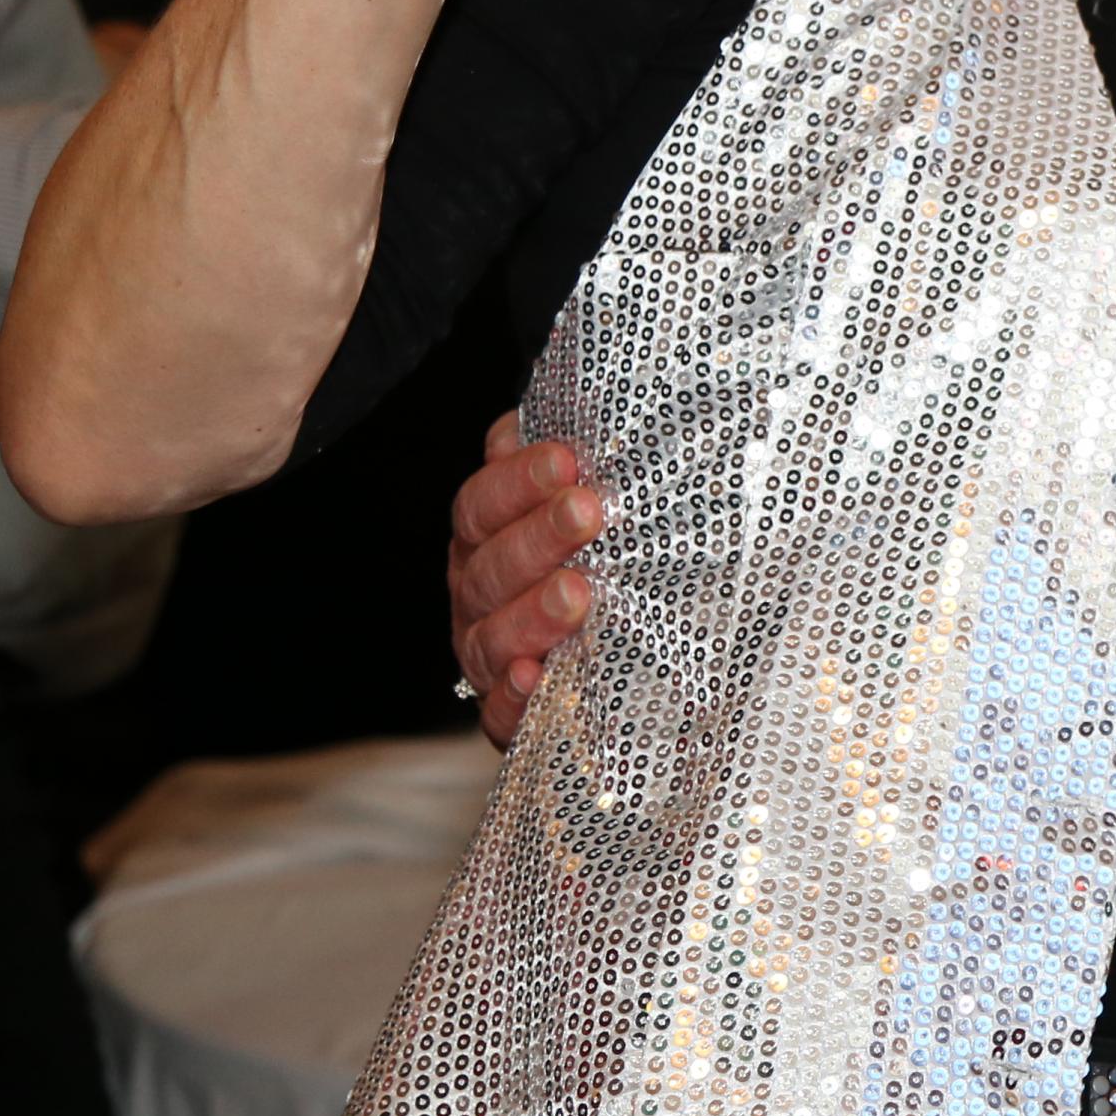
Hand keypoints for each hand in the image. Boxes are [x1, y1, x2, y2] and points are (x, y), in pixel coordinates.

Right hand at [447, 409, 604, 745]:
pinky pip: (495, 712)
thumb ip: (594, 466)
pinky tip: (533, 676)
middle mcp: (480, 591)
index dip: (518, 478)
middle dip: (537, 535)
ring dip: (531, 612)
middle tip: (587, 513)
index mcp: (491, 536)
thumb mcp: (608, 513)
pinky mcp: (507, 716)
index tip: (569, 459)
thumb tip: (626, 399)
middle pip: (488, 561)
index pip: (485, 500)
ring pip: (488, 633)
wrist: (635, 667)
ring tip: (577, 594)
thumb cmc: (619, 563)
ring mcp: (488, 654)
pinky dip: (511, 696)